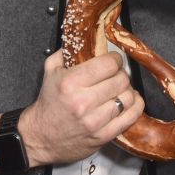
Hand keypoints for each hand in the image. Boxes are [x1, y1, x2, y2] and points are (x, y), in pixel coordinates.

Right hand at [19, 51, 141, 166]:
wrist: (41, 137)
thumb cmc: (48, 103)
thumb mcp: (51, 71)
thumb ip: (66, 51)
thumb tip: (83, 38)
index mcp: (70, 83)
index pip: (108, 64)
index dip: (115, 59)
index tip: (113, 60)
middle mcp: (83, 102)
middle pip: (121, 80)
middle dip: (121, 74)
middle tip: (116, 75)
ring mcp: (94, 121)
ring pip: (128, 97)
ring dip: (127, 90)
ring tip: (120, 89)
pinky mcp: (102, 136)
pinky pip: (130, 117)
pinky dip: (134, 106)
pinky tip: (128, 102)